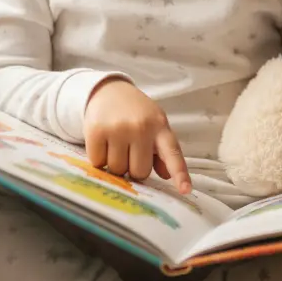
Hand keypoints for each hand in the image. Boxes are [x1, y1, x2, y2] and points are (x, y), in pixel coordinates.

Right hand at [83, 78, 191, 192]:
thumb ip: (162, 152)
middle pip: (139, 172)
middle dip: (133, 168)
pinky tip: (103, 142)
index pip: (172, 153)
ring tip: (116, 144)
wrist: (108, 90)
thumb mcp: (155, 126)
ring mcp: (118, 128)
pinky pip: (98, 163)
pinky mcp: (97, 130)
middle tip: (130, 151)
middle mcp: (141, 127)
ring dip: (115, 164)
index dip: (180, 173)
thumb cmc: (135, 113)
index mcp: (160, 126)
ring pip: (118, 170)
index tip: (185, 190)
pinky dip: (99, 158)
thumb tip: (166, 176)